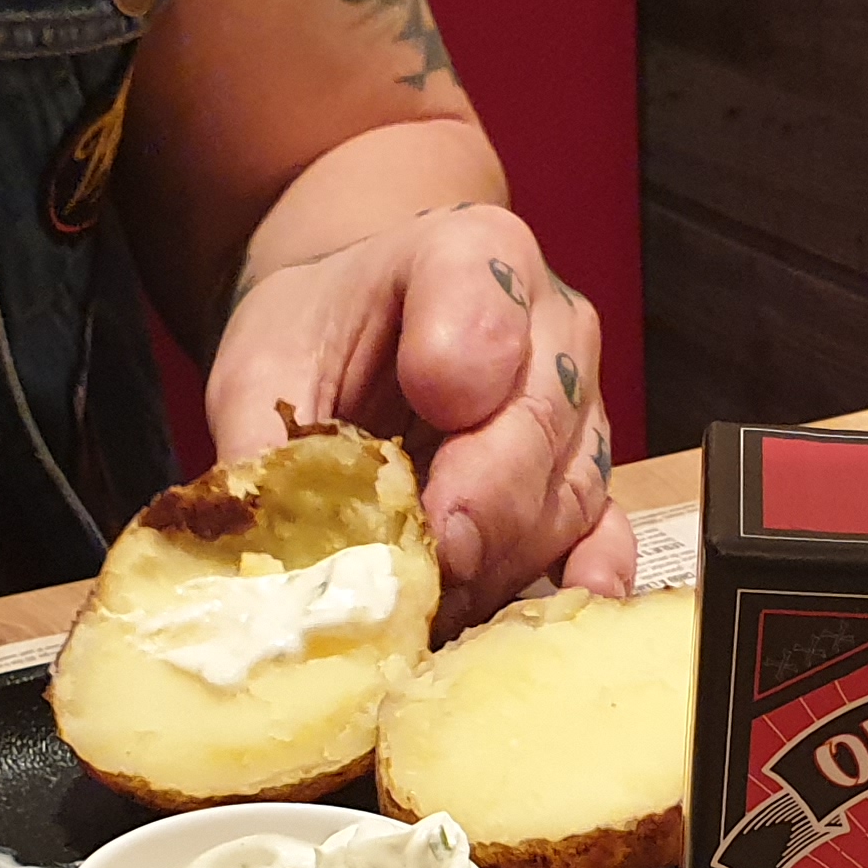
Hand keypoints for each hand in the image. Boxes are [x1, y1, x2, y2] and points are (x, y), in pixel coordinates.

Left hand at [205, 203, 627, 628]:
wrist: (360, 337)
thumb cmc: (318, 338)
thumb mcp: (264, 365)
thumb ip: (263, 442)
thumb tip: (267, 560)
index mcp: (471, 254)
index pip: (485, 301)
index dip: (456, 366)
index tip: (424, 410)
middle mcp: (549, 321)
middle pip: (536, 418)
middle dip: (481, 499)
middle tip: (428, 560)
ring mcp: (581, 404)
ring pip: (566, 489)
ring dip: (502, 559)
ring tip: (431, 603)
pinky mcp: (587, 475)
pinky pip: (604, 529)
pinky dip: (582, 576)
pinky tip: (543, 614)